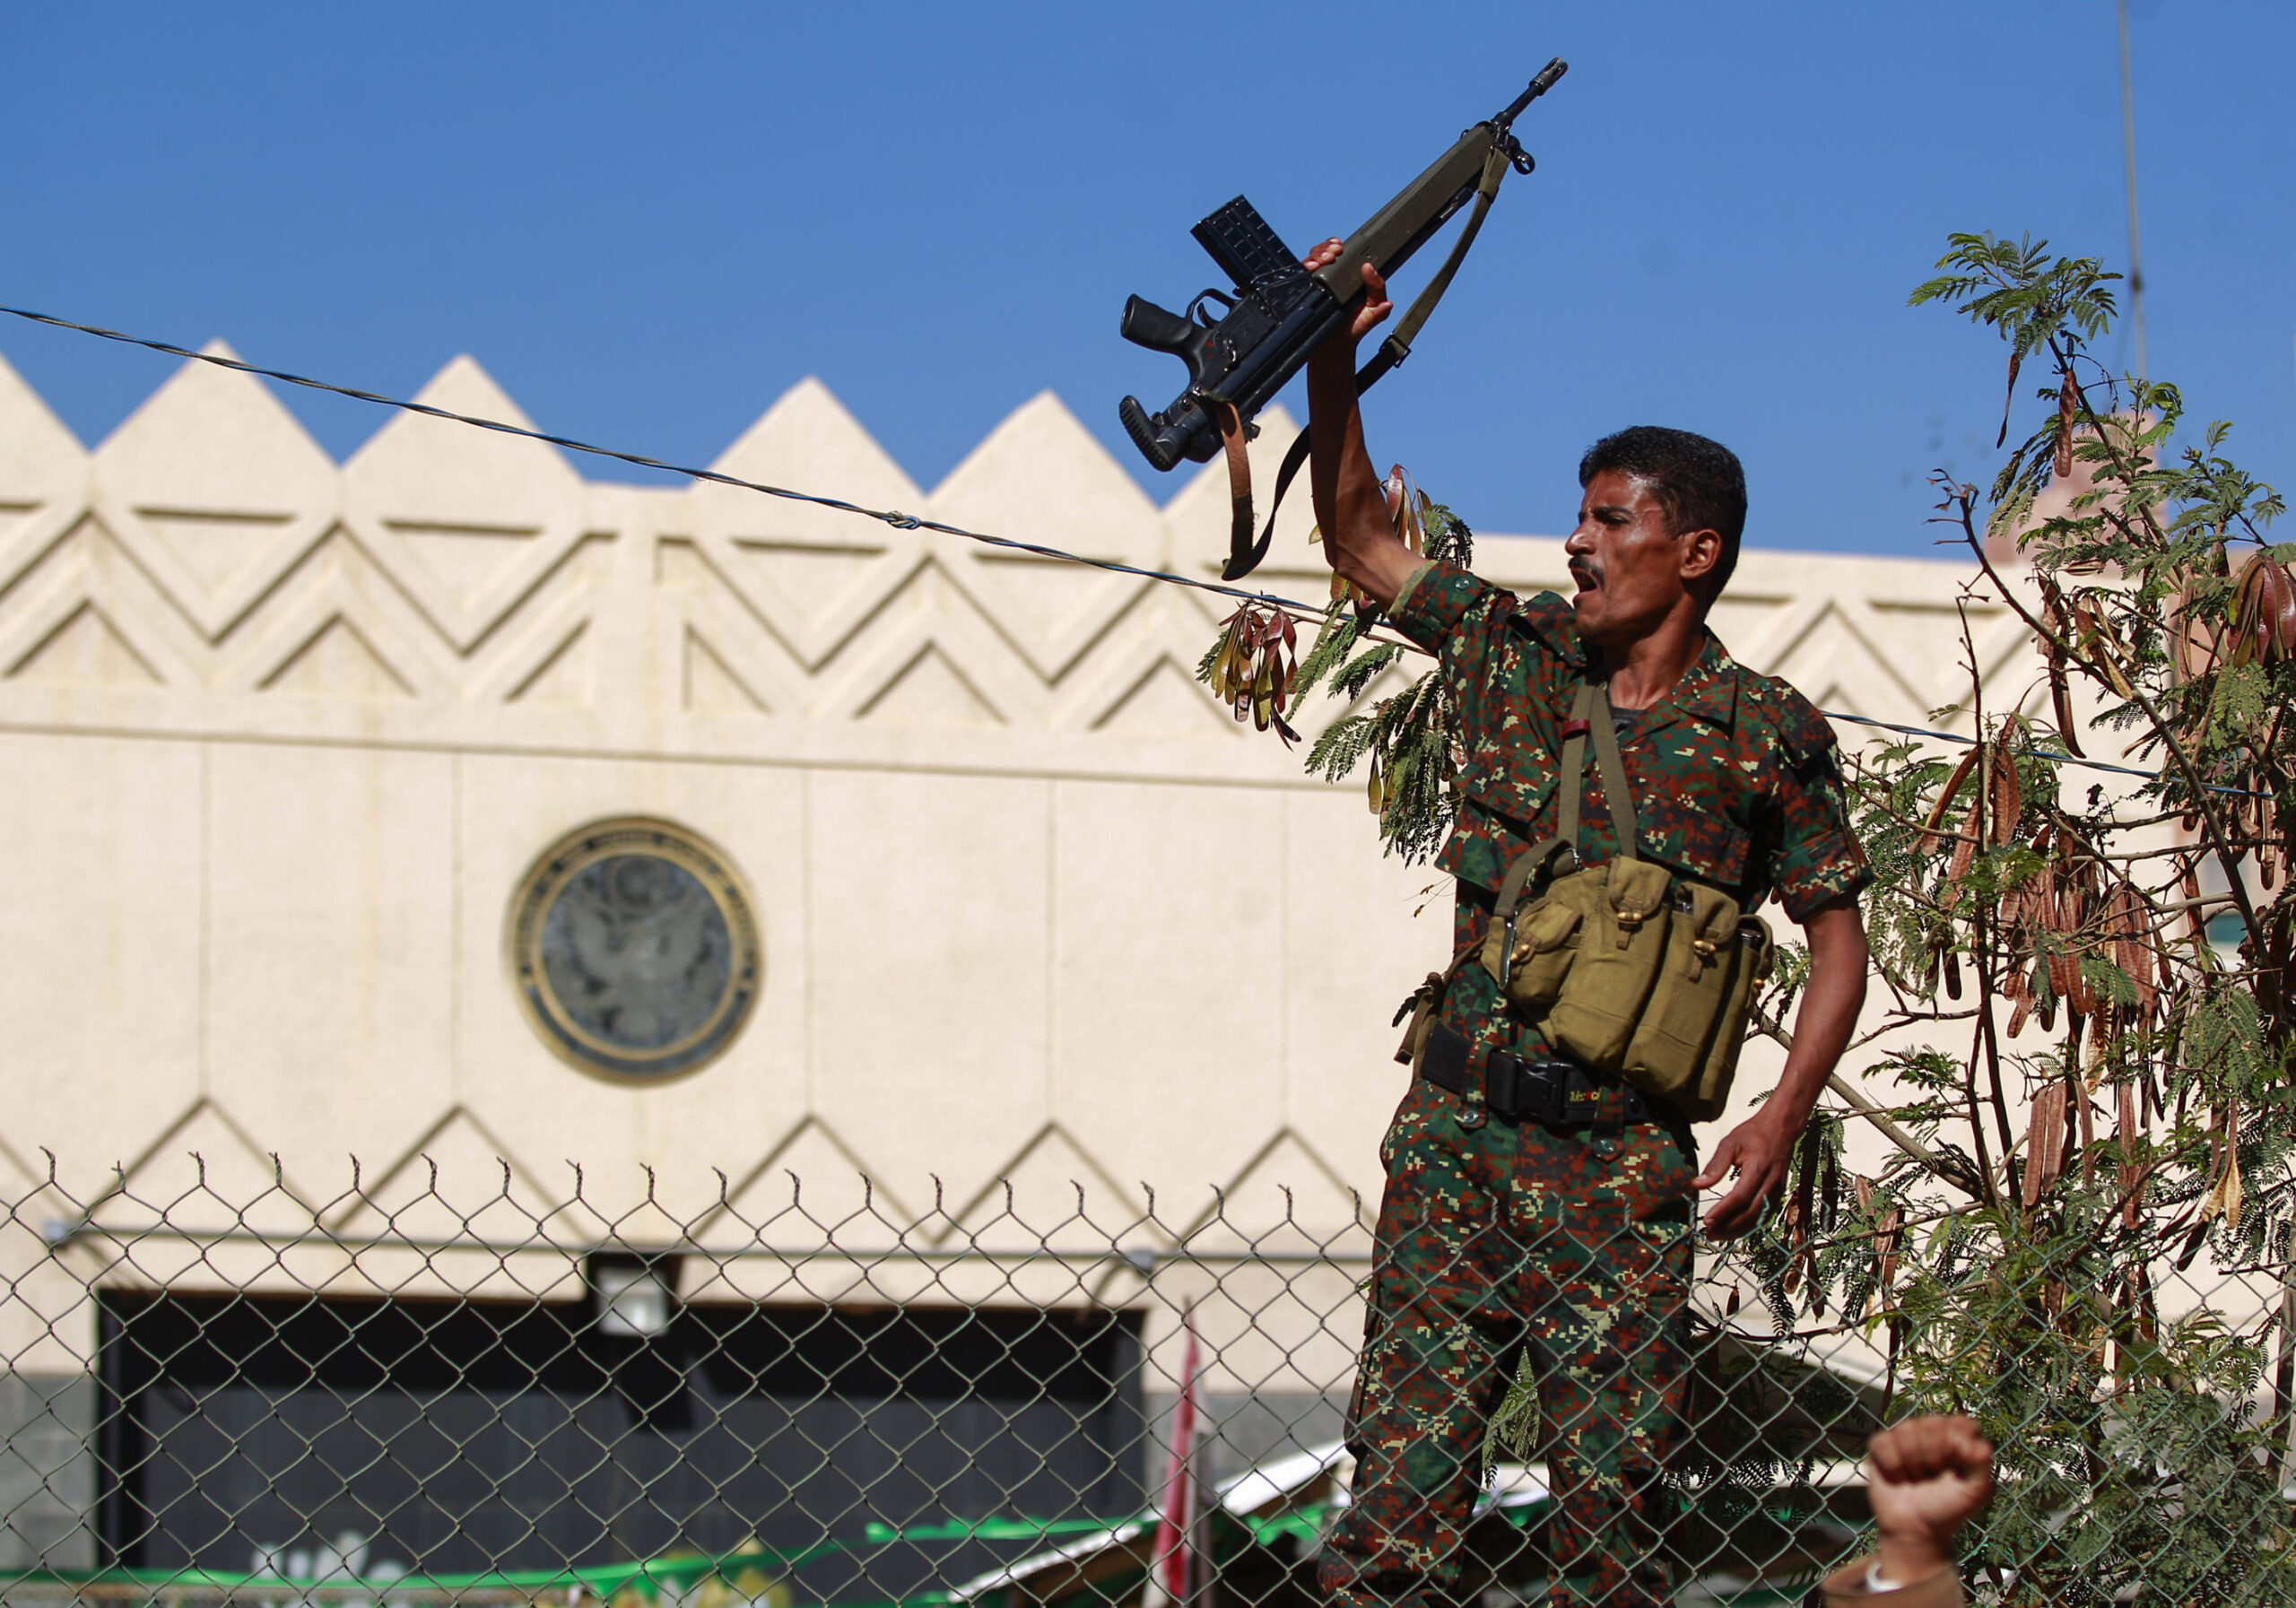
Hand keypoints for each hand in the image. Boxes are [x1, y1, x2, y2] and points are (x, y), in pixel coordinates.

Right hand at [1302, 238, 1391, 341]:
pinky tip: (1311, 267)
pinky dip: (1306, 265)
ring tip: (1325, 259)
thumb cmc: (1355, 327)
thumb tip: (1381, 289)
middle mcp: (1334, 277)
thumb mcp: (1373, 313)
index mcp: (1351, 277)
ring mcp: (1319, 282)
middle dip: (1328, 247)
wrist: (1335, 346)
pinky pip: (1302, 272)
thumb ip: (1379, 297)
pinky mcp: (1308, 289)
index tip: (1341, 248)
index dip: (1342, 246)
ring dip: (1318, 253)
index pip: (1346, 254)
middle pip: (1327, 251)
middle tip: (1334, 252)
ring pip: (1314, 257)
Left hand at [1691, 1113, 1793, 1237]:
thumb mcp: (1730, 1143)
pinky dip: (1750, 1225)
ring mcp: (1778, 1190)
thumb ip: (1715, 1165)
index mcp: (1759, 1168)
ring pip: (1759, 1217)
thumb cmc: (1753, 1134)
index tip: (1707, 1221)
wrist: (1781, 1128)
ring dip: (1739, 1230)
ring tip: (1718, 1235)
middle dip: (1730, 1227)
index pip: (1740, 1196)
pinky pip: (1765, 1214)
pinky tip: (1734, 1228)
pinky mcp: (1779, 1193)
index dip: (1724, 1211)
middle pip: (1751, 1213)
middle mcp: (1771, 1182)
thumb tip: (1697, 1185)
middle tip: (1709, 1234)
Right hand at [1865, 1415, 1994, 1581]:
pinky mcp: (1880, 1447)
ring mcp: (1904, 1438)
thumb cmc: (1947, 1510)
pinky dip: (1890, 1463)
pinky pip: (1881, 1441)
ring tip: (1915, 1478)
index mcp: (1957, 1441)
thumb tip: (1977, 1445)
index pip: (1961, 1422)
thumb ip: (1982, 1465)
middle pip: (1931, 1423)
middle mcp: (1931, 1434)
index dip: (1957, 1442)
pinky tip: (1897, 1476)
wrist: (1915, 1531)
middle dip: (1932, 1455)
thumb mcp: (1974, 1492)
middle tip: (1933, 1475)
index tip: (1957, 1464)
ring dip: (1912, 1461)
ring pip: (1905, 1429)